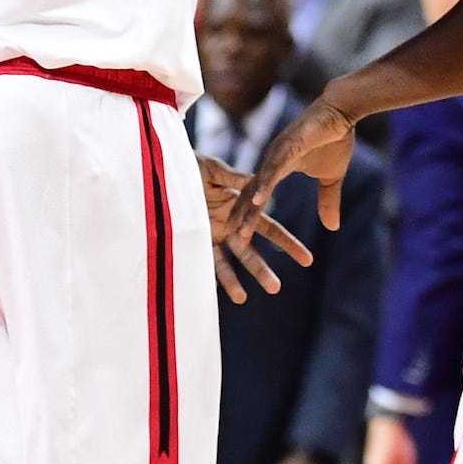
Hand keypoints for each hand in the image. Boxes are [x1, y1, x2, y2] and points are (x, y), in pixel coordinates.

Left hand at [200, 155, 311, 302]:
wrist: (156, 171)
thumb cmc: (186, 165)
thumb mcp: (211, 169)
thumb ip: (232, 179)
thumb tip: (258, 181)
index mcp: (238, 206)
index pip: (269, 228)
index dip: (287, 243)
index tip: (306, 258)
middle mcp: (227, 224)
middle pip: (251, 250)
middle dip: (264, 269)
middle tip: (278, 288)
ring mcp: (209, 234)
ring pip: (228, 261)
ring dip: (238, 279)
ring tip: (246, 298)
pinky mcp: (190, 240)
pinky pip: (205, 261)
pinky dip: (214, 276)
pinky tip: (223, 291)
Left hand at [233, 99, 356, 242]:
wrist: (342, 111)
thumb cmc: (335, 139)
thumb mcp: (331, 178)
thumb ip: (328, 201)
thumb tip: (333, 227)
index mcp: (279, 168)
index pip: (258, 195)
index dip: (248, 216)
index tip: (240, 237)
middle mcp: (272, 161)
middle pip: (251, 194)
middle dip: (241, 218)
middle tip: (232, 241)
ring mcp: (277, 153)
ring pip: (258, 186)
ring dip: (248, 210)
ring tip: (241, 231)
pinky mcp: (287, 145)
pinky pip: (273, 170)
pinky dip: (264, 186)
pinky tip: (257, 202)